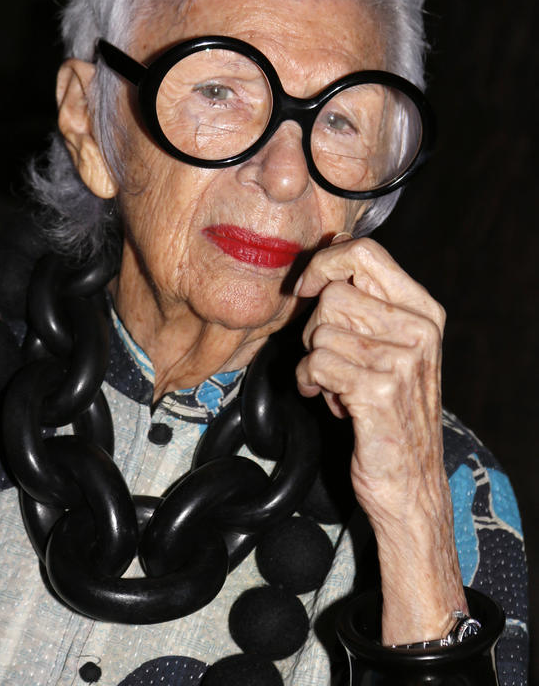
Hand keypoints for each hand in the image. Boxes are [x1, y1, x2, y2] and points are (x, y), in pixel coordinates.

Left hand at [294, 237, 466, 643]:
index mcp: (424, 310)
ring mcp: (403, 359)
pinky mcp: (380, 390)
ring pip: (320, 330)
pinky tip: (328, 400)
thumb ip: (366, 299)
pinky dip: (310, 382)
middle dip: (314, 327)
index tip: (305, 286)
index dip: (324, 263)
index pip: (365, 253)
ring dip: (313, 360)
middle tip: (329, 359)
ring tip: (335, 385)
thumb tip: (334, 246)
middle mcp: (420, 329)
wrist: (410, 483)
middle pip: (333, 294)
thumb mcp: (389, 345)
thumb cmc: (391, 411)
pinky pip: (317, 362)